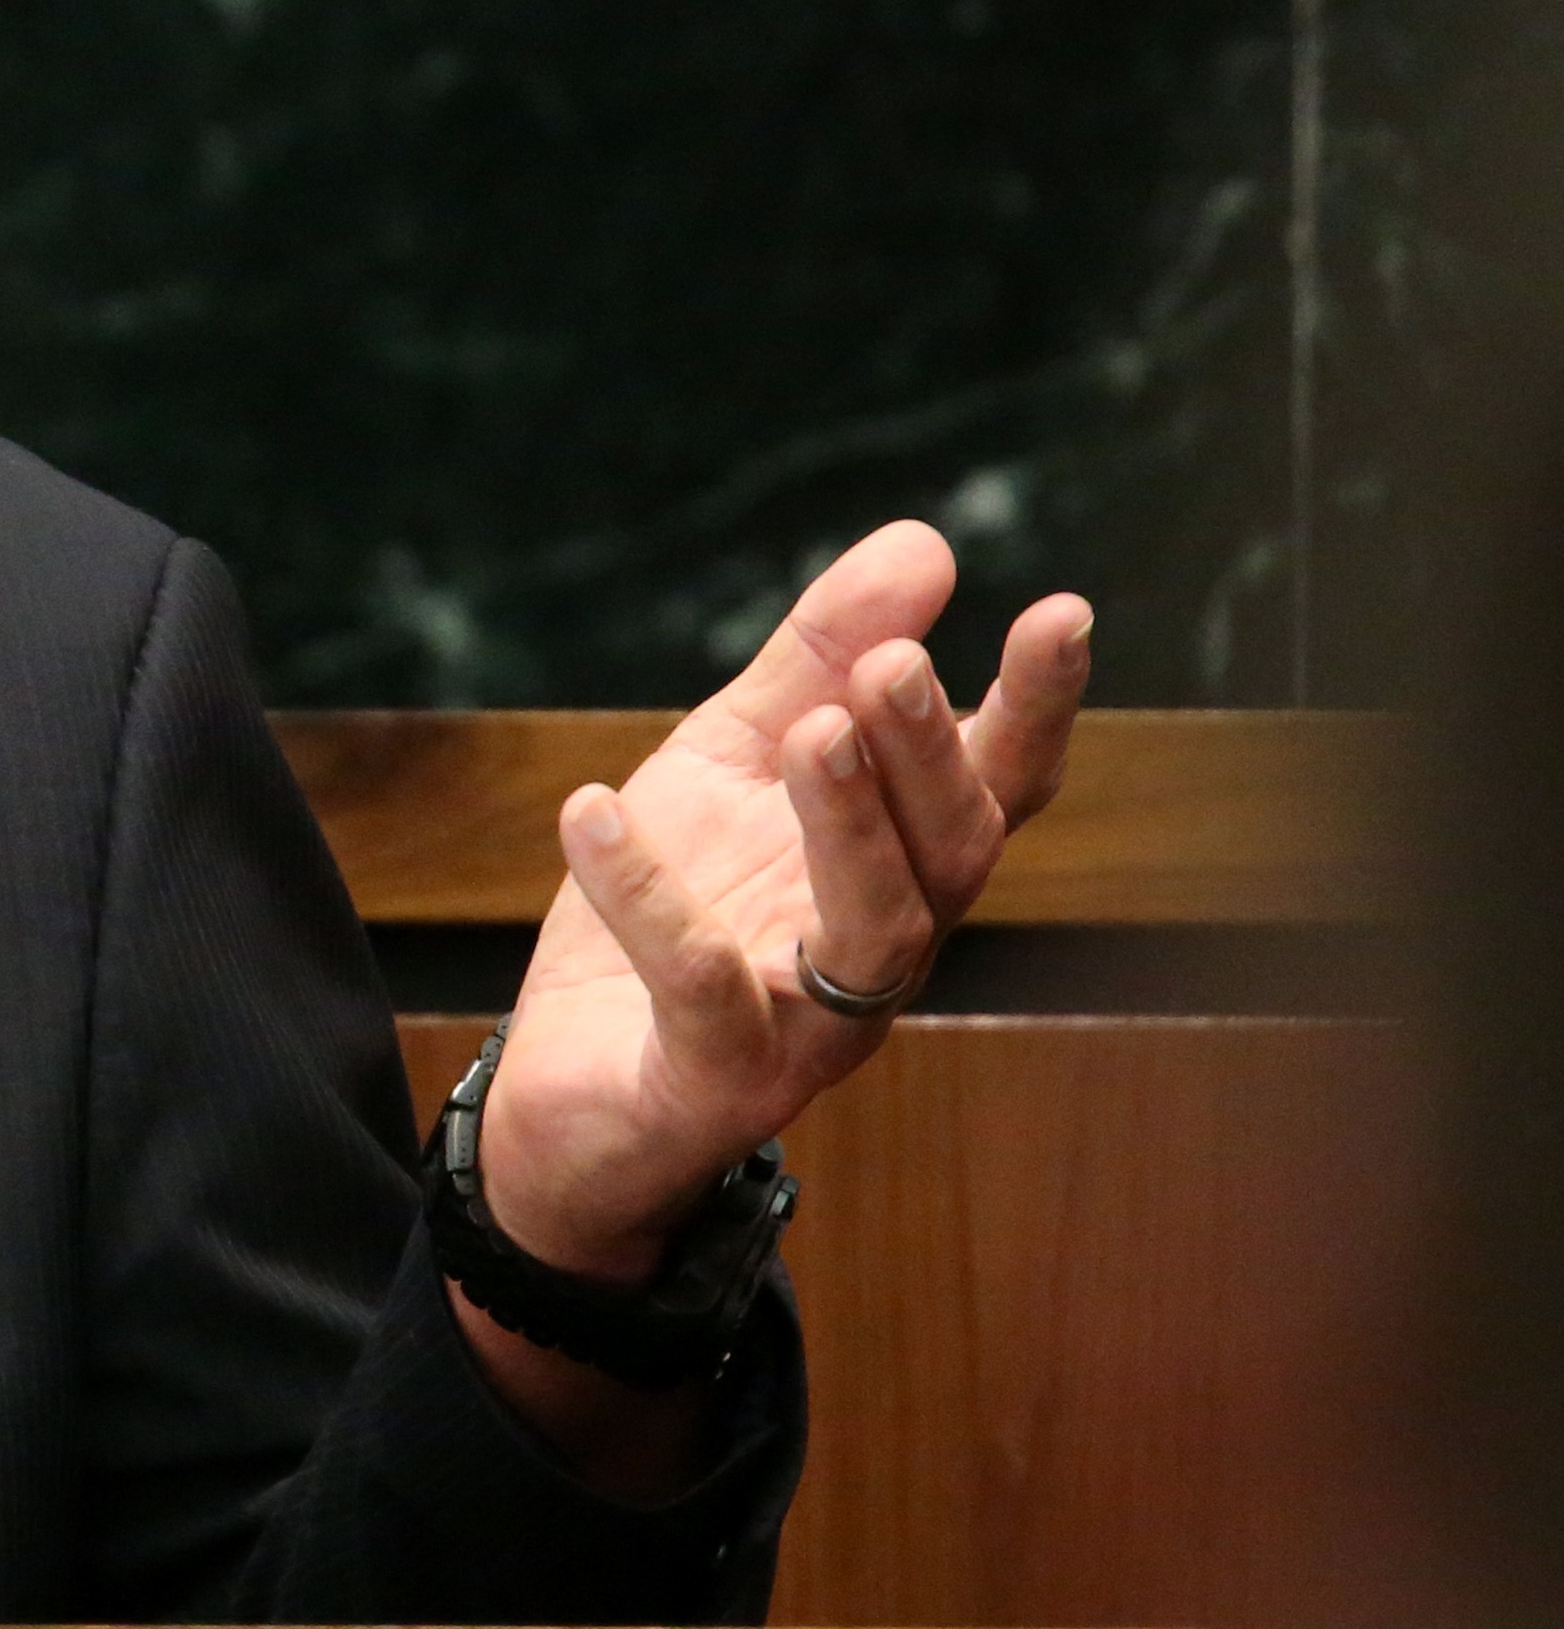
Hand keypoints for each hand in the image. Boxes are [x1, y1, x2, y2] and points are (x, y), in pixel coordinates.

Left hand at [475, 520, 1092, 1302]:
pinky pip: (699, 989)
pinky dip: (651, 900)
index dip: (1037, 709)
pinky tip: (594, 810)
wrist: (567, 1087)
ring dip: (849, 827)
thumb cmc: (675, 910)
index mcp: (897, 868)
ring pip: (872, 930)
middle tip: (893, 664)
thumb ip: (814, 659)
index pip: (995, 787)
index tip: (1061, 610)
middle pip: (949, 853)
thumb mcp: (729, 761)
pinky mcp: (714, 1079)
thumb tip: (925, 541)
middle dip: (930, 755)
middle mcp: (879, 951)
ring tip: (812, 731)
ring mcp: (808, 1026)